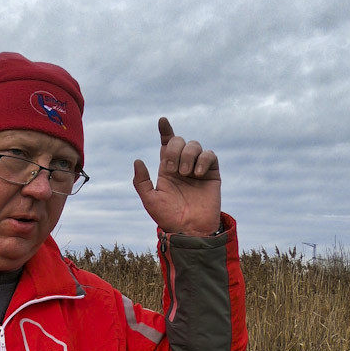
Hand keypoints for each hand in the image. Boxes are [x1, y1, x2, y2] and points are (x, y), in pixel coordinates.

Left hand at [132, 117, 221, 235]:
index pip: (166, 144)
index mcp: (166, 169)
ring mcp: (197, 168)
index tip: (162, 121)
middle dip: (173, 150)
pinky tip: (197, 174)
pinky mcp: (212, 173)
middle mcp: (182, 165)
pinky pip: (209, 155)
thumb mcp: (150, 200)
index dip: (165, 131)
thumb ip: (141, 181)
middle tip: (171, 169)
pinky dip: (203, 160)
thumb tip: (137, 160)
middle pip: (179, 141)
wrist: (189, 229)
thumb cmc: (168, 217)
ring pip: (194, 145)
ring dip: (187, 156)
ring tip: (185, 174)